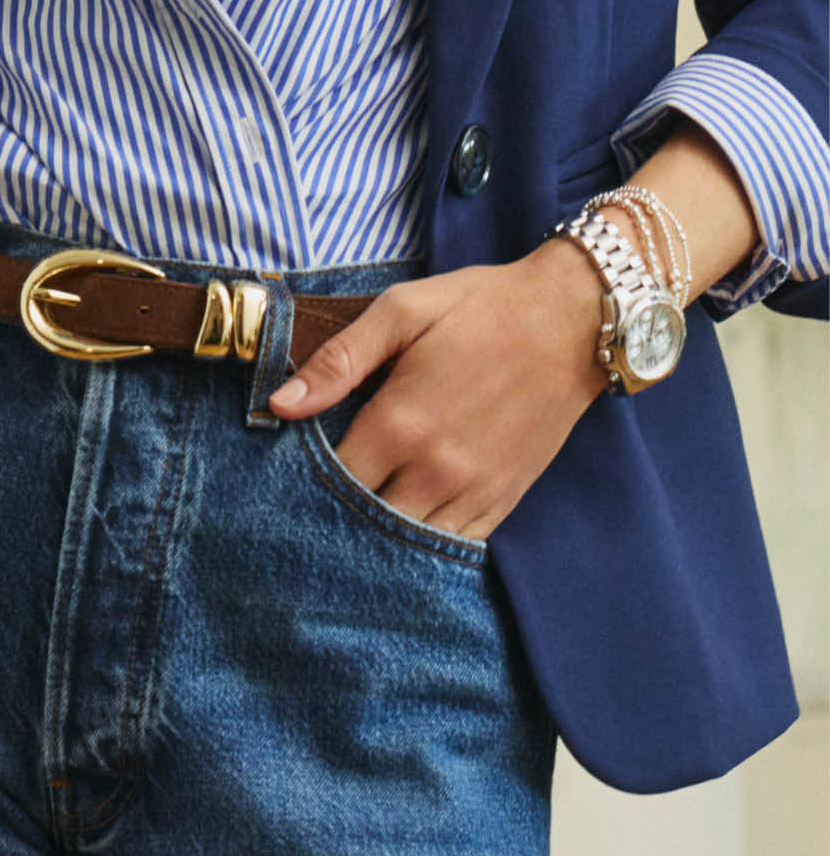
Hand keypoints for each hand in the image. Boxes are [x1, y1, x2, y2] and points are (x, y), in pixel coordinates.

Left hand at [267, 236, 609, 540]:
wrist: (575, 319)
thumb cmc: (483, 308)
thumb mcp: (403, 311)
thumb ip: (338, 360)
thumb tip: (279, 404)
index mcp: (400, 423)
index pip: (331, 481)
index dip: (303, 484)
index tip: (287, 479)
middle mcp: (434, 468)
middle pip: (363, 521)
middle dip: (335, 517)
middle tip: (309, 513)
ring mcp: (472, 489)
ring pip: (406, 544)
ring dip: (377, 539)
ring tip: (352, 528)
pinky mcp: (503, 499)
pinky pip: (453, 546)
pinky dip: (424, 547)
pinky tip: (401, 537)